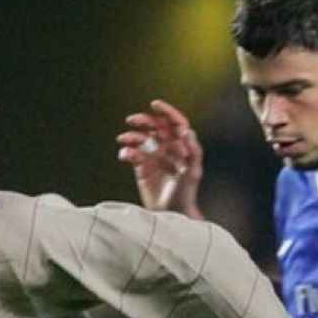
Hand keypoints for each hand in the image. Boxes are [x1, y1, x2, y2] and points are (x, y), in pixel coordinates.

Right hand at [116, 99, 203, 216]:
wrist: (171, 213)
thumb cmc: (186, 192)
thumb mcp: (193, 172)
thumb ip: (193, 150)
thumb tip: (185, 130)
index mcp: (181, 145)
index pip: (175, 123)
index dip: (166, 111)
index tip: (154, 105)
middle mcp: (167, 147)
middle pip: (154, 127)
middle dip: (143, 121)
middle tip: (132, 120)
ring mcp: (153, 156)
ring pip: (140, 139)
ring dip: (131, 136)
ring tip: (124, 139)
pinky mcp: (141, 166)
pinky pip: (132, 154)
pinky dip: (127, 152)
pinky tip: (125, 155)